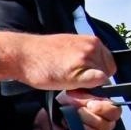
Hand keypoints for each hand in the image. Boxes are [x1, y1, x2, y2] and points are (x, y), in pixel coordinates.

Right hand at [0, 31, 115, 90]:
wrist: (22, 55)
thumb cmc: (40, 55)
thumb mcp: (68, 49)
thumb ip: (85, 57)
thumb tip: (95, 74)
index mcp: (91, 41)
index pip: (108, 62)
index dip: (97, 73)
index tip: (82, 77)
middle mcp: (93, 47)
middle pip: (108, 71)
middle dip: (94, 79)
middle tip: (72, 80)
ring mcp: (87, 58)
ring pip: (103, 79)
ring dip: (88, 85)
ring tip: (66, 80)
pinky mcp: (81, 71)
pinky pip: (98, 83)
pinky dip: (88, 88)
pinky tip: (70, 85)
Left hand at [56, 90, 120, 129]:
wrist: (50, 118)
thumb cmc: (64, 103)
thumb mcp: (74, 93)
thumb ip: (86, 91)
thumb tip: (96, 89)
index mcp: (105, 108)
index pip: (114, 111)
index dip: (103, 108)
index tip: (90, 104)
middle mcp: (105, 122)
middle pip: (107, 125)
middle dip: (88, 118)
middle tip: (76, 113)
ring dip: (82, 128)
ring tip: (70, 122)